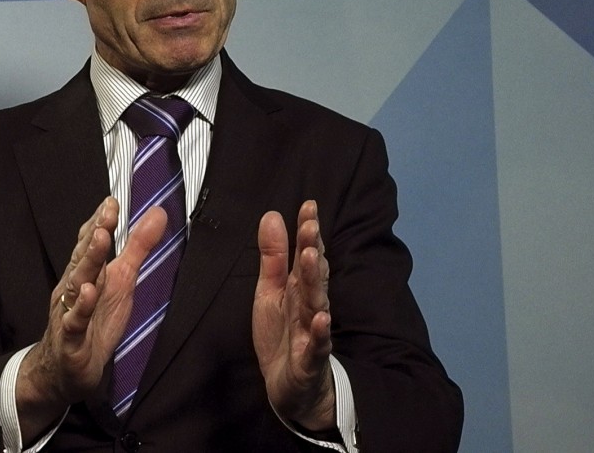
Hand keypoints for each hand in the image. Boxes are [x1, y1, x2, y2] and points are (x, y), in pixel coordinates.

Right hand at [15, 197, 165, 438]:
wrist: (63, 370)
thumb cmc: (94, 321)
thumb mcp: (121, 282)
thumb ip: (137, 248)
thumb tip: (158, 213)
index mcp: (86, 273)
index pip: (90, 242)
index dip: (100, 222)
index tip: (111, 202)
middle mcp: (75, 288)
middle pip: (84, 258)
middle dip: (96, 235)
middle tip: (107, 215)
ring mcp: (70, 312)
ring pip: (78, 284)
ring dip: (89, 262)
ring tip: (100, 240)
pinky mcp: (72, 340)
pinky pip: (75, 322)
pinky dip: (81, 308)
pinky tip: (89, 293)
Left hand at [253, 200, 336, 431]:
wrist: (291, 388)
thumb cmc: (283, 335)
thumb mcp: (270, 292)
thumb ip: (273, 257)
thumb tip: (272, 215)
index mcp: (300, 288)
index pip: (306, 255)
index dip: (307, 231)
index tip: (308, 205)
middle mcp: (310, 305)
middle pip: (312, 274)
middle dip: (311, 249)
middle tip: (310, 225)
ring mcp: (313, 331)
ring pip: (316, 303)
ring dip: (314, 281)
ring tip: (311, 258)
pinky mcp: (311, 359)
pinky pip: (317, 345)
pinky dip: (321, 332)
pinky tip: (322, 318)